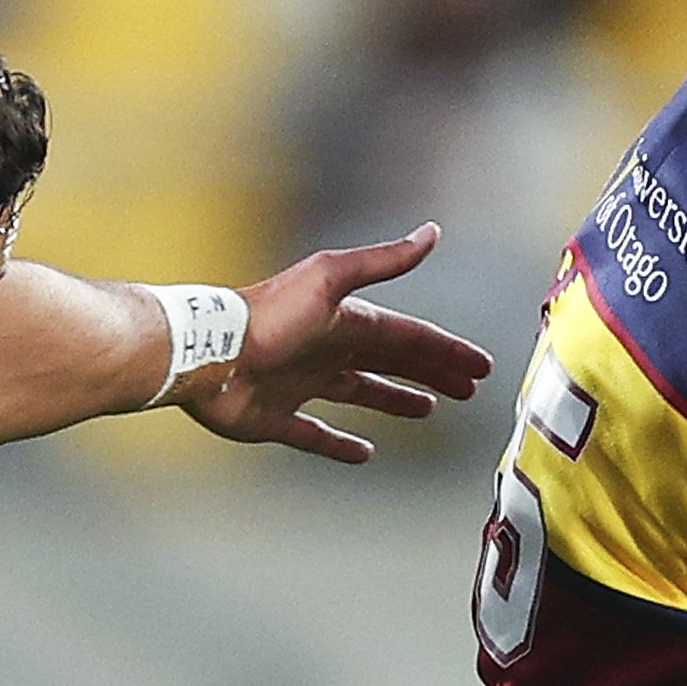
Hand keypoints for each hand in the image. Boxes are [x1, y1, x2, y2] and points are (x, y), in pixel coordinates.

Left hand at [188, 224, 492, 461]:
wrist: (206, 353)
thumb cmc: (266, 316)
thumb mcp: (331, 279)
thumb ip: (382, 262)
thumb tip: (431, 232)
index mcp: (344, 321)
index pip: (408, 336)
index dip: (444, 350)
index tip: (480, 367)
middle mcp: (325, 350)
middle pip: (390, 363)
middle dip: (430, 373)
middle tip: (466, 391)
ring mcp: (301, 386)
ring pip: (359, 393)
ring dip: (393, 400)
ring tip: (425, 410)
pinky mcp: (275, 420)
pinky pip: (315, 435)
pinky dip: (340, 445)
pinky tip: (364, 453)